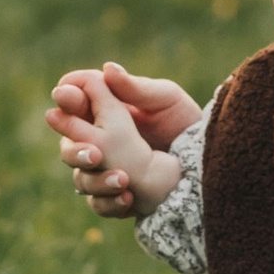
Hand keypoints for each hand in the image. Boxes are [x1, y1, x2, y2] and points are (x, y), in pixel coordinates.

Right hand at [43, 63, 197, 218]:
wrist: (206, 158)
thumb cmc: (183, 120)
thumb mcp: (166, 99)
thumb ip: (136, 88)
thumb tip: (108, 69)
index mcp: (103, 110)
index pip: (73, 102)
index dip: (67, 97)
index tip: (67, 96)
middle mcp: (96, 141)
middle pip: (67, 145)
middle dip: (73, 149)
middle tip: (95, 152)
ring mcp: (103, 170)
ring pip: (81, 178)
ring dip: (95, 179)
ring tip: (122, 178)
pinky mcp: (115, 195)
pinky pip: (101, 204)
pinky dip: (111, 203)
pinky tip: (128, 197)